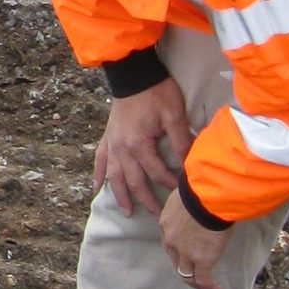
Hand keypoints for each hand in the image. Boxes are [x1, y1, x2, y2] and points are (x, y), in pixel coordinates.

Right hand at [95, 77, 192, 216]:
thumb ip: (181, 141)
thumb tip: (191, 164)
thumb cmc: (156, 93)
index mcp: (138, 144)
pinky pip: (99, 159)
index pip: (156, 172)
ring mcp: (111, 144)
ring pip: (113, 176)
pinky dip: (98, 174)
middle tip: (156, 214)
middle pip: (133, 181)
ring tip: (126, 212)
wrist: (134, 74)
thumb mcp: (174, 115)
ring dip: (120, 195)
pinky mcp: (107, 137)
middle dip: (145, 199)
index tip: (181, 191)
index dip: (169, 183)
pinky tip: (97, 187)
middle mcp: (121, 149)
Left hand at [158, 190, 228, 288]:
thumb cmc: (201, 189)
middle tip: (198, 273)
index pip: (169, 242)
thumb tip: (197, 201)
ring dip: (197, 283)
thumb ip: (187, 203)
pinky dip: (210, 287)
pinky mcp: (201, 260)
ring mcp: (185, 252)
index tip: (190, 252)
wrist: (208, 196)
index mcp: (166, 223)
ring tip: (209, 287)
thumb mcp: (186, 194)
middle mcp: (171, 240)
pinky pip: (203, 280)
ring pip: (187, 275)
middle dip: (186, 268)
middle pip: (175, 260)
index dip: (178, 249)